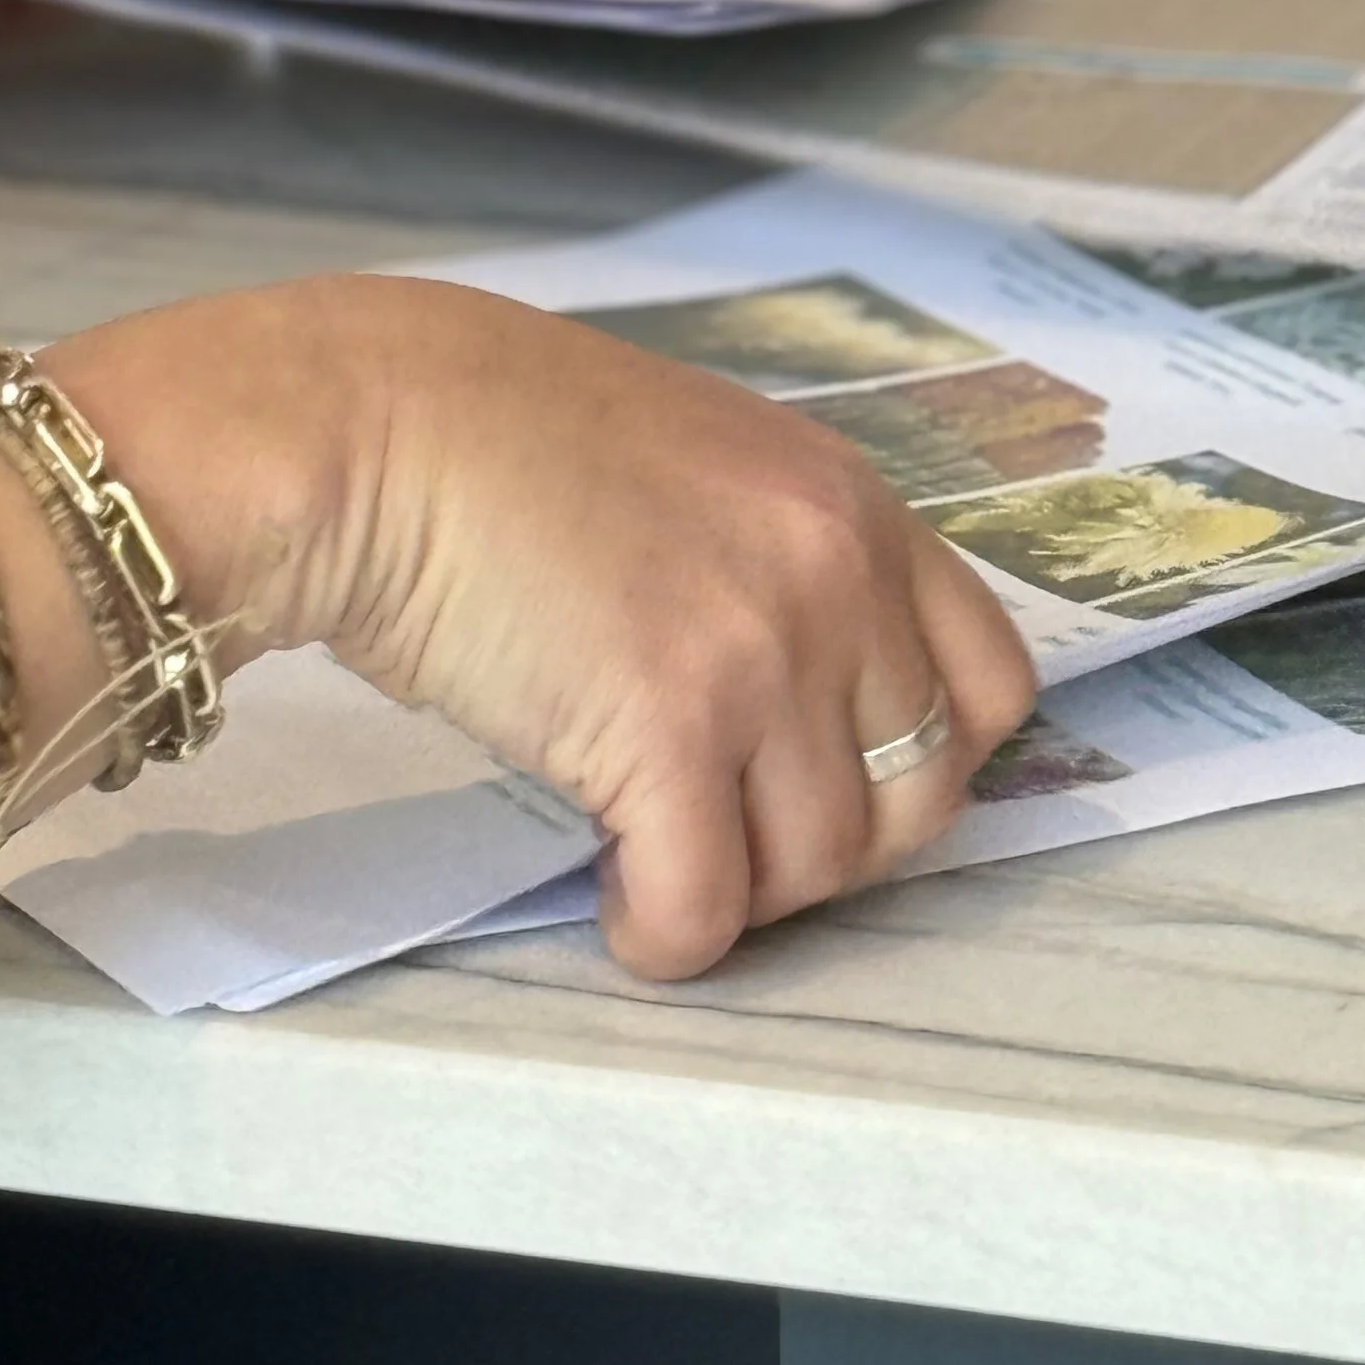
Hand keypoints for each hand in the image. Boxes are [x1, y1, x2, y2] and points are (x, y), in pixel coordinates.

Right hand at [41, 273, 1038, 978]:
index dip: (921, 761)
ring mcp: (760, 651)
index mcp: (852, 501)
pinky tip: (614, 897)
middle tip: (734, 836)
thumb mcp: (703, 461)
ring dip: (737, 891)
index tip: (837, 783)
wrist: (373, 428)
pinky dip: (665, 936)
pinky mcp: (663, 729)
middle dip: (829, 846)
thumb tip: (812, 709)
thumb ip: (782, 560)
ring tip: (650, 852)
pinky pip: (707, 906)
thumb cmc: (499, 441)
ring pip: (816, 868)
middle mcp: (834, 571)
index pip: (991, 682)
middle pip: (918, 796)